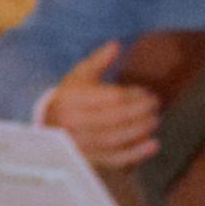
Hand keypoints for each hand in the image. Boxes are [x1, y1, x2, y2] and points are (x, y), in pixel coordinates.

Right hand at [45, 41, 162, 168]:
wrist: (49, 129)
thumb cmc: (69, 99)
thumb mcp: (78, 78)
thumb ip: (97, 61)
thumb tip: (115, 45)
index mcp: (70, 99)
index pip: (110, 97)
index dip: (134, 95)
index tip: (147, 94)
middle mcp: (71, 123)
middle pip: (115, 118)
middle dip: (141, 111)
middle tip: (156, 106)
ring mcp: (78, 144)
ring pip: (116, 139)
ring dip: (141, 130)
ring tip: (155, 121)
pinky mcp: (86, 160)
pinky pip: (114, 159)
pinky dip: (136, 154)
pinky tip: (153, 145)